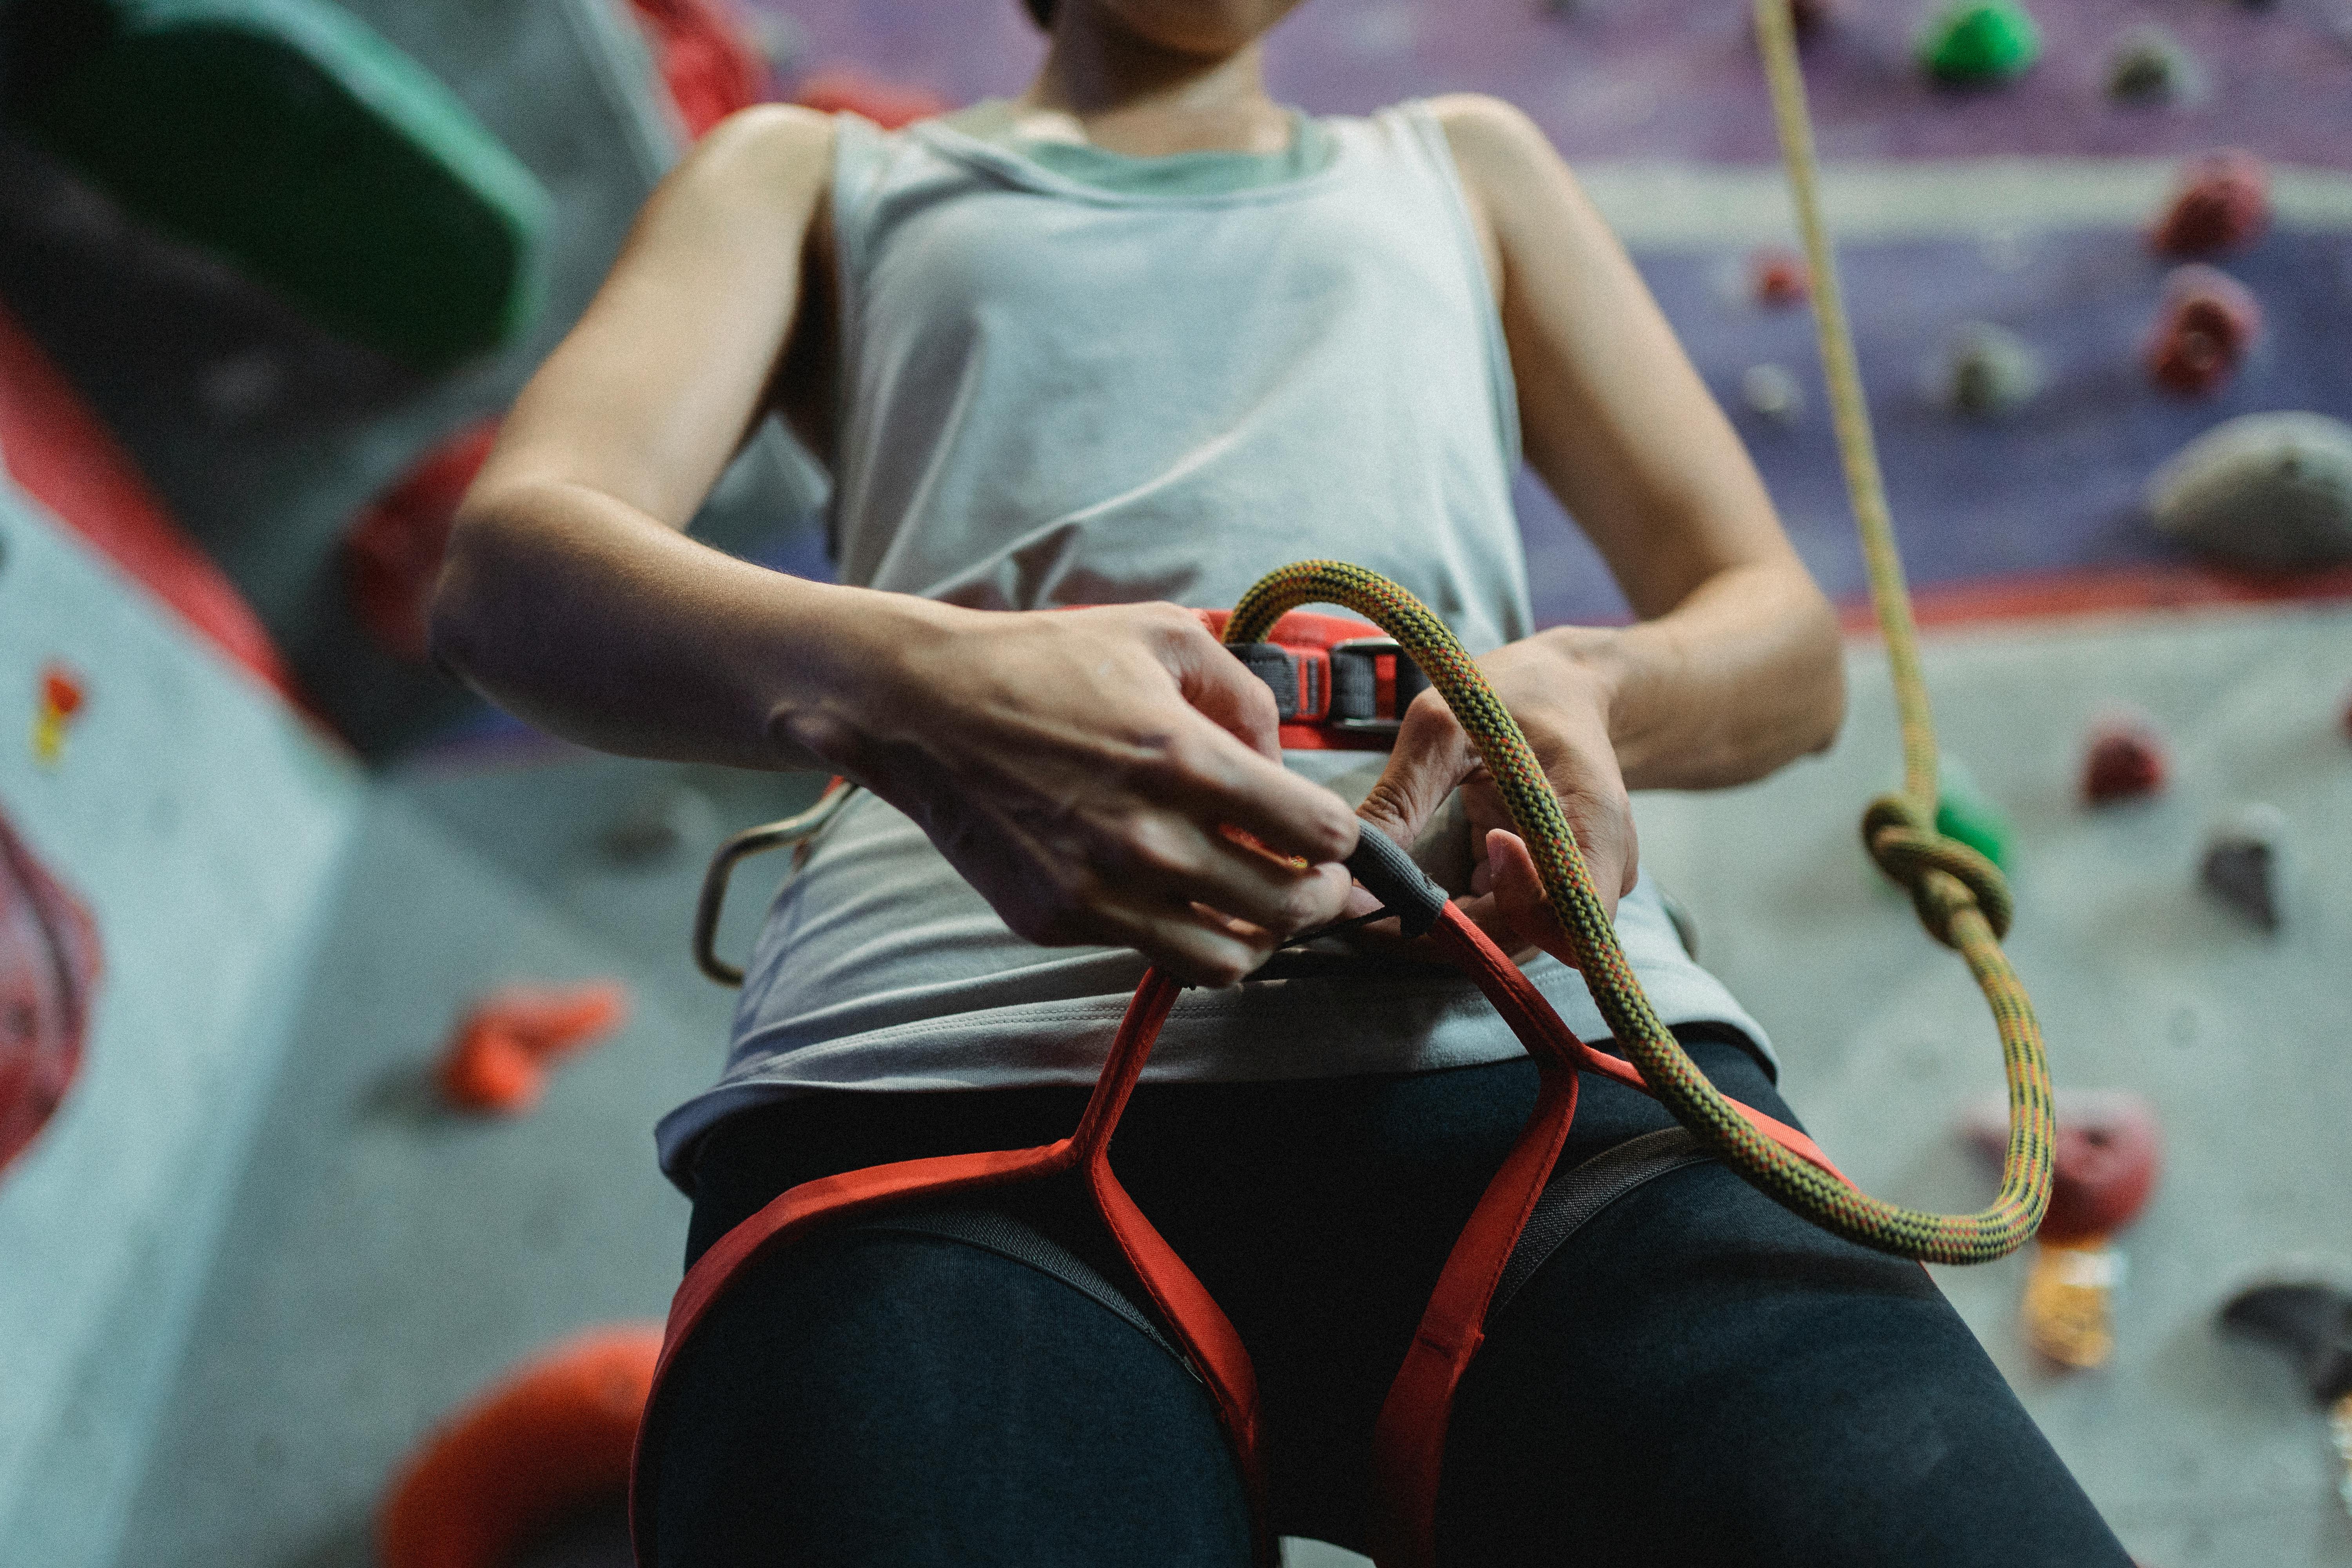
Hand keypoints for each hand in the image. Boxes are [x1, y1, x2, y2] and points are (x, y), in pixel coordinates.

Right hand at [779, 600, 1359, 986]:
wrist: (921, 710)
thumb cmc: (1043, 663)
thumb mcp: (1162, 634)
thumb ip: (1245, 693)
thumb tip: (1281, 759)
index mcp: (1184, 759)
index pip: (1319, 834)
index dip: (1342, 839)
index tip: (1331, 833)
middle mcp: (1148, 839)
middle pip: (1288, 909)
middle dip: (1320, 898)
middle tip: (1315, 881)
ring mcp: (1100, 892)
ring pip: (1228, 960)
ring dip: (1256, 935)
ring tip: (1249, 902)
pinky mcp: (1058, 921)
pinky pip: (1151, 954)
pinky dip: (1178, 934)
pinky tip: (1169, 891)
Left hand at [1354, 635, 1637, 966]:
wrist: (1561, 690)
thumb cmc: (1509, 697)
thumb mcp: (1446, 724)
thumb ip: (1402, 798)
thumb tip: (1350, 873)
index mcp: (1593, 821)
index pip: (1573, 913)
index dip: (1514, 910)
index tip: (1465, 857)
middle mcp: (1599, 867)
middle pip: (1533, 938)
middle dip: (1449, 933)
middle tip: (1366, 912)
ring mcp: (1579, 884)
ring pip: (1513, 938)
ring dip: (1445, 930)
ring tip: (1377, 901)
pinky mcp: (1549, 889)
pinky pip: (1504, 922)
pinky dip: (1455, 915)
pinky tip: (1408, 894)